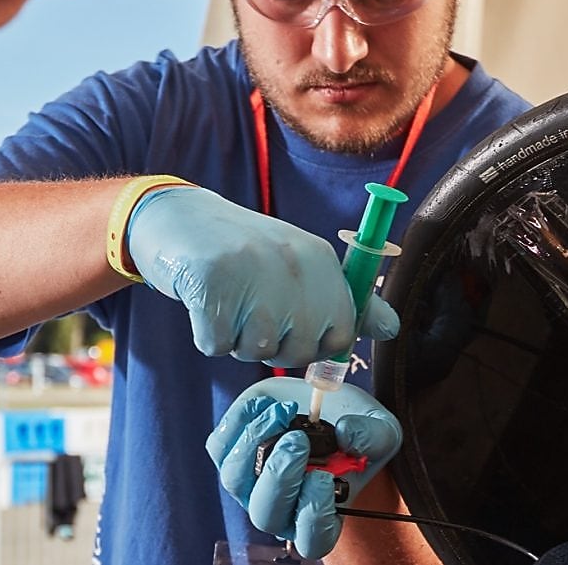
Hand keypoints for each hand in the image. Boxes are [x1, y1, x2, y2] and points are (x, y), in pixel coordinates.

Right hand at [126, 186, 398, 365]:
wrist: (174, 215)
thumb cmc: (241, 249)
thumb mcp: (298, 264)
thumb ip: (346, 299)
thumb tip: (393, 329)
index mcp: (318, 258)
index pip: (340, 332)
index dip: (314, 343)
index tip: (289, 325)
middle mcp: (289, 264)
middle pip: (296, 350)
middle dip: (271, 346)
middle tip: (249, 311)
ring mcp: (248, 272)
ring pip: (254, 351)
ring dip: (236, 340)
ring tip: (225, 301)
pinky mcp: (208, 285)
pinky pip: (215, 346)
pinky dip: (206, 336)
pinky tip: (202, 303)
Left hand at [204, 377, 402, 559]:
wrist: (325, 408)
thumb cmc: (353, 432)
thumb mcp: (380, 430)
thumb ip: (371, 436)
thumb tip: (346, 436)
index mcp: (320, 516)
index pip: (311, 538)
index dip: (313, 514)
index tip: (324, 477)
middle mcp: (280, 508)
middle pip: (265, 512)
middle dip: (279, 475)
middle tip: (298, 440)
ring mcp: (250, 485)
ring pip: (235, 478)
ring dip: (256, 441)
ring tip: (282, 411)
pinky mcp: (231, 455)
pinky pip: (220, 446)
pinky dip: (239, 422)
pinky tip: (265, 404)